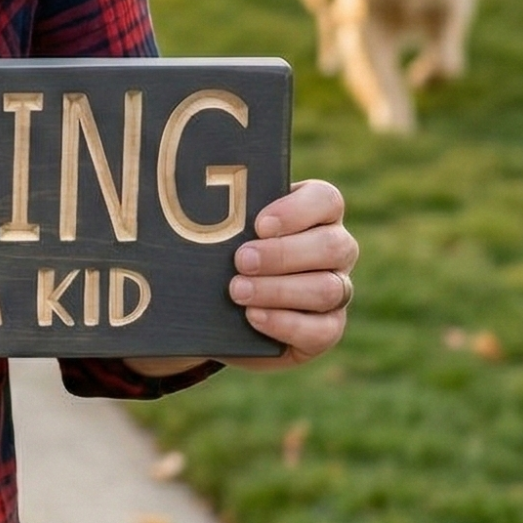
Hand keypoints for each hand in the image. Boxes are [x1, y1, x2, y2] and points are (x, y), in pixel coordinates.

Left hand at [223, 178, 355, 370]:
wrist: (219, 311)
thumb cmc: (221, 254)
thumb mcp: (221, 230)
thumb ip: (218, 212)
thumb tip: (186, 192)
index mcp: (315, 214)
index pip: (326, 200)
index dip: (297, 210)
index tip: (259, 224)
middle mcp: (334, 250)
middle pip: (333, 245)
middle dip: (283, 254)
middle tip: (241, 260)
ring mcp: (336, 290)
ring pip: (328, 288)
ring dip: (279, 290)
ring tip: (238, 291)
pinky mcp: (327, 328)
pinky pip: (324, 330)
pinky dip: (286, 323)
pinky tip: (254, 317)